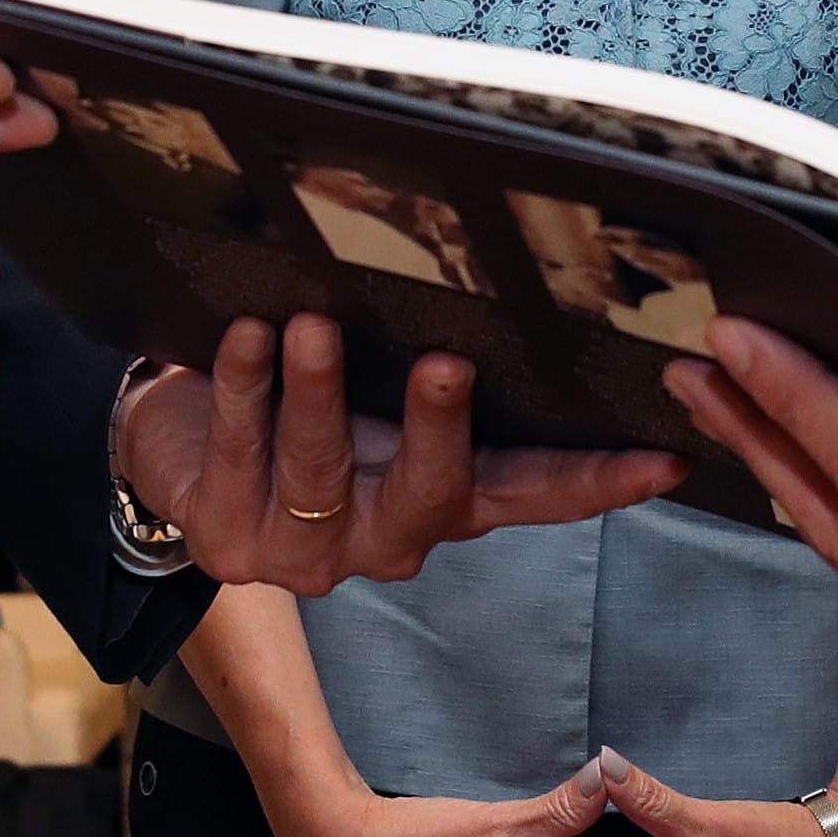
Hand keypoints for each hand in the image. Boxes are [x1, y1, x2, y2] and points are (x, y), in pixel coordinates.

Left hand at [119, 314, 683, 596]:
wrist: (176, 445)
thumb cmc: (298, 401)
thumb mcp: (377, 390)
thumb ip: (439, 371)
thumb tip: (505, 286)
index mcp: (441, 501)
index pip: (534, 495)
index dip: (597, 483)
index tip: (661, 459)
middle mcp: (384, 538)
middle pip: (431, 494)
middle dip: (438, 428)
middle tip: (446, 362)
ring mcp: (305, 550)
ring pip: (322, 471)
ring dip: (318, 392)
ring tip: (313, 325)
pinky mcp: (228, 538)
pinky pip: (241, 454)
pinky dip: (245, 388)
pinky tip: (248, 336)